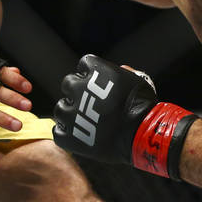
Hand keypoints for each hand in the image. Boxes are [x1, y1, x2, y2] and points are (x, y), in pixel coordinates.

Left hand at [52, 55, 196, 178]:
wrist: (141, 134)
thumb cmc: (142, 106)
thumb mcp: (136, 80)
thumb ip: (123, 72)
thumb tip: (119, 69)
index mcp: (95, 71)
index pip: (84, 64)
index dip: (91, 74)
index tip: (98, 83)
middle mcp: (78, 88)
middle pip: (68, 84)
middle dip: (78, 92)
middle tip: (90, 103)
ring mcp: (71, 113)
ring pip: (61, 108)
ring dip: (70, 112)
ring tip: (85, 120)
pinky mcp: (69, 136)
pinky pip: (58, 131)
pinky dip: (67, 132)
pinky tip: (79, 134)